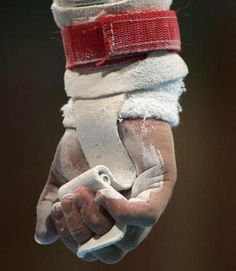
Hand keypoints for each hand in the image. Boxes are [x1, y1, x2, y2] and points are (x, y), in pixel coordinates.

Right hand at [35, 119, 176, 263]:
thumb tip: (44, 238)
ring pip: (127, 239)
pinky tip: (104, 195)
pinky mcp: (160, 186)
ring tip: (83, 192)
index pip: (93, 247)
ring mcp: (145, 202)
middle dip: (81, 231)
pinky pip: (147, 215)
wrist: (105, 112)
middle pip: (109, 250)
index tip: (57, 210)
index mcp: (106, 216)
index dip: (72, 238)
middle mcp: (127, 215)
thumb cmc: (86, 145)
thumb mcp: (62, 176)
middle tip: (69, 199)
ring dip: (95, 221)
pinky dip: (123, 213)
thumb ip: (51, 205)